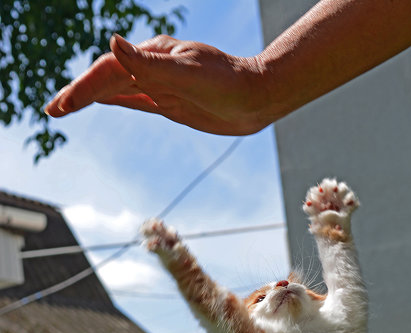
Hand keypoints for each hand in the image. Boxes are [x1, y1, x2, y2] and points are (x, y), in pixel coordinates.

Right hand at [45, 34, 271, 134]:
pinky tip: (101, 103)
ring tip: (64, 108)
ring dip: (90, 98)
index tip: (62, 106)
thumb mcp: (189, 73)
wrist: (258, 97)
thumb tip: (112, 44)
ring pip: (116, 90)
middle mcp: (152, 68)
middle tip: (51, 110)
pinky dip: (113, 100)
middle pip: (105, 80)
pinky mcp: (169, 100)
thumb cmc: (229, 83)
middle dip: (78, 94)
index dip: (84, 89)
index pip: (109, 72)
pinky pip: (134, 99)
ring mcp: (159, 84)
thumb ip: (149, 64)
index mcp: (153, 57)